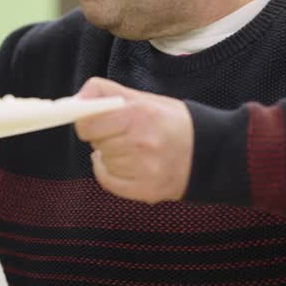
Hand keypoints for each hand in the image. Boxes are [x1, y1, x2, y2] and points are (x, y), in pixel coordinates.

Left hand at [73, 78, 193, 203]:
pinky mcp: (145, 190)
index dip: (87, 122)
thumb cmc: (175, 122)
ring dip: (111, 155)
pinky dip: (110, 173)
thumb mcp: (145, 98)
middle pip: (96, 143)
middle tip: (124, 133)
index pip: (87, 123)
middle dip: (104, 137)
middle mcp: (140, 142)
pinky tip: (125, 164)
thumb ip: (107, 94)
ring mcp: (143, 169)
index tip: (93, 121)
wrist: (211, 152)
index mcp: (138, 114)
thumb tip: (74, 100)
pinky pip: (108, 181)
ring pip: (104, 161)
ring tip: (134, 148)